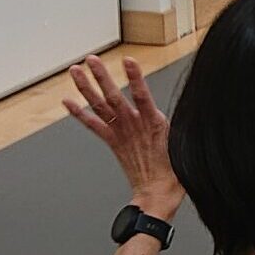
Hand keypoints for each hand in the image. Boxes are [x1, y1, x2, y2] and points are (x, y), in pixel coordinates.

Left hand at [64, 54, 183, 218]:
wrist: (158, 194)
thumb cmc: (173, 171)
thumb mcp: (181, 143)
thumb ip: (175, 123)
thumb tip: (186, 108)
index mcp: (154, 124)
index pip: (143, 95)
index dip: (135, 78)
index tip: (129, 61)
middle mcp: (134, 126)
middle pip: (114, 97)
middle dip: (102, 76)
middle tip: (92, 60)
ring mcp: (121, 133)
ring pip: (100, 106)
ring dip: (87, 87)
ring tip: (76, 71)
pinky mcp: (113, 142)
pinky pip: (93, 125)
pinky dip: (79, 113)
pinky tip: (68, 102)